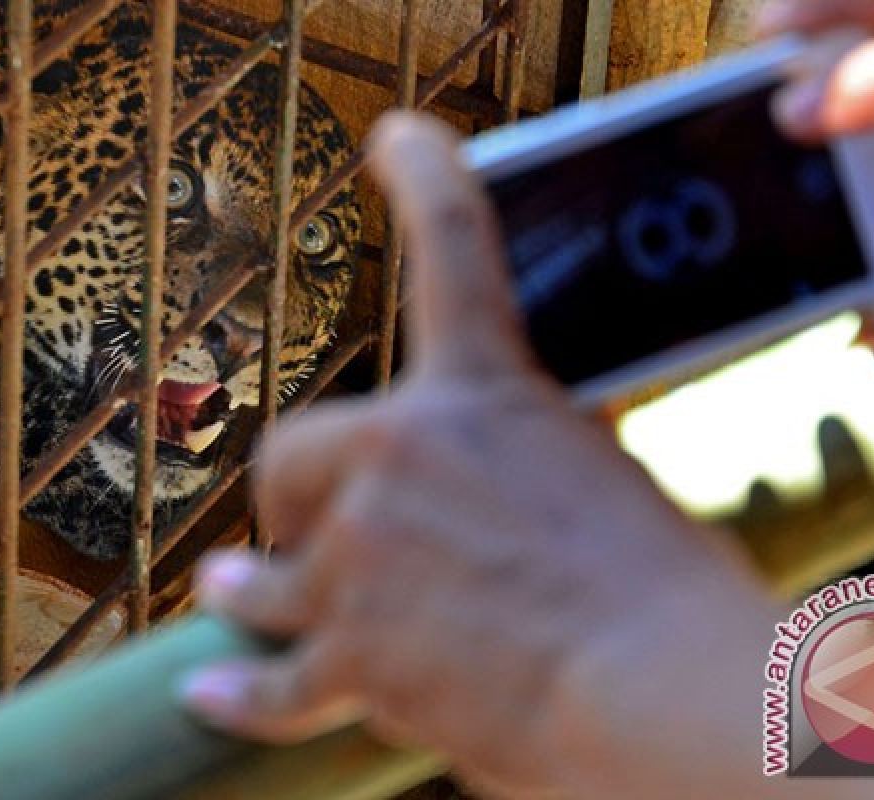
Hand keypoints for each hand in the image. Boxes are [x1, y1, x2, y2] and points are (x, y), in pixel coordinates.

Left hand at [180, 113, 790, 797]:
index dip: (427, 177)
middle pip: (291, 454)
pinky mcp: (352, 655)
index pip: (457, 248)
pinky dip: (244, 692)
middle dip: (298, 497)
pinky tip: (208, 688)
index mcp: (482, 394)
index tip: (398, 139)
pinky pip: (273, 682)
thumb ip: (529, 460)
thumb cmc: (666, 592)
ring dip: (253, 581)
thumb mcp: (606, 481)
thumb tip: (510, 487)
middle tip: (315, 527)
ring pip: (262, 571)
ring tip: (232, 587)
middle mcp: (399, 455)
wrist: (663, 690)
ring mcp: (361, 556)